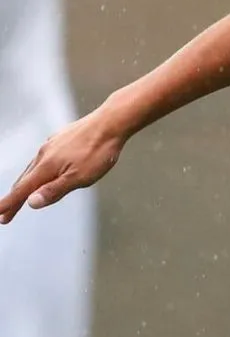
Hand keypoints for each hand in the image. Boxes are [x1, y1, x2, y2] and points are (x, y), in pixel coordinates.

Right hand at [0, 108, 125, 222]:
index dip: (9, 204)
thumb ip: (55, 190)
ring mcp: (52, 144)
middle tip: (6, 214)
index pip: (22, 190)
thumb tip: (31, 203)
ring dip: (25, 183)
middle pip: (24, 180)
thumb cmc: (98, 151)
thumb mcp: (79, 177)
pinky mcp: (60, 138)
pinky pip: (44, 157)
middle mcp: (44, 154)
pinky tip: (43, 169)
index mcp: (46, 166)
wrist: (111, 121)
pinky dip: (38, 169)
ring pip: (33, 167)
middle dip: (15, 198)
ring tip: (22, 194)